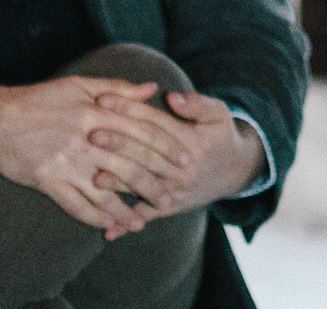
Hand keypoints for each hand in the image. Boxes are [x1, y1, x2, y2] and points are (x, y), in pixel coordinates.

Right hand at [0, 74, 177, 239]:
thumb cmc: (39, 99)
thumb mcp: (79, 85)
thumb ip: (119, 88)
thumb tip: (153, 89)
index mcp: (97, 112)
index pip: (142, 131)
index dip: (167, 147)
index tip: (185, 160)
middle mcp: (86, 138)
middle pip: (130, 163)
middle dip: (155, 182)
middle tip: (174, 196)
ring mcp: (66, 161)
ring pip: (104, 189)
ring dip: (126, 207)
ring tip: (144, 221)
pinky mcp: (46, 180)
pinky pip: (73, 203)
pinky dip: (92, 217)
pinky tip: (107, 226)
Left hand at [83, 88, 266, 217]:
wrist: (234, 171)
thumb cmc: (219, 136)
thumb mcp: (217, 113)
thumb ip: (196, 104)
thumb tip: (172, 96)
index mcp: (192, 141)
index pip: (156, 124)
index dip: (131, 110)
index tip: (104, 99)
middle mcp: (182, 168)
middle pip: (146, 154)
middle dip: (118, 144)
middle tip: (91, 134)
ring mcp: (175, 190)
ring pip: (142, 185)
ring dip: (117, 182)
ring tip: (93, 177)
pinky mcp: (170, 208)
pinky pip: (146, 216)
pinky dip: (126, 224)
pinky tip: (107, 229)